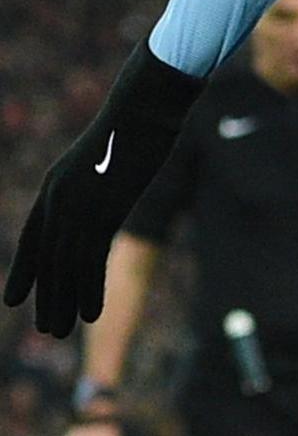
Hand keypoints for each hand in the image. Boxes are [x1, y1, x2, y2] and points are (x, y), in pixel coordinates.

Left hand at [5, 41, 202, 336]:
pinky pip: (89, 261)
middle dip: (46, 296)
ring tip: (60, 331)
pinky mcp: (103, 212)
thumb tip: (108, 185)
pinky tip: (88, 315)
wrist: (145, 104)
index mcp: (54, 184)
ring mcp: (79, 206)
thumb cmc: (134, 118)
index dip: (25, 270)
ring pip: (64, 267)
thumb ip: (99, 177)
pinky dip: (87, 291)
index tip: (14, 298)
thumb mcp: (106, 151)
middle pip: (46, 259)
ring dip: (62, 303)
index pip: (32, 237)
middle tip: (47, 328)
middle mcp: (58, 199)